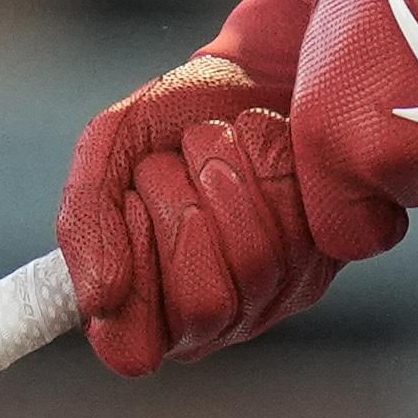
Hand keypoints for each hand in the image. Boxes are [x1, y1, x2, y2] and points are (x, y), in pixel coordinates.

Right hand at [59, 0, 348, 373]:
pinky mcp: (332, 254)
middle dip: (178, 208)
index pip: (134, 347)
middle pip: (204, 304)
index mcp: (148, 313)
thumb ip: (84, 225)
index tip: (130, 204)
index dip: (131, 268)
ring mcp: (280, 292)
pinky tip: (263, 145)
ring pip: (256, 259)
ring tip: (215, 144)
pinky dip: (268, 160)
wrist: (250, 70)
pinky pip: (301, 223)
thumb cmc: (169, 122)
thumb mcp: (106, 154)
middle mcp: (217, 320)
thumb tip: (99, 300)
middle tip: (171, 165)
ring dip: (223, 172)